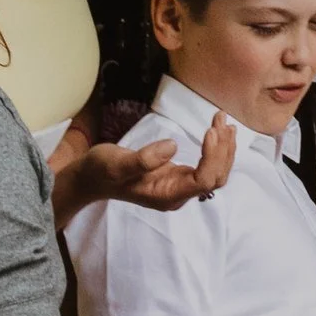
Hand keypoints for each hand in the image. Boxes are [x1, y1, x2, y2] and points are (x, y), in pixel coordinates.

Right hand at [54, 116, 236, 225]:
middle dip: (223, 149)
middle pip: (215, 178)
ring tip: (224, 121)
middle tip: (220, 119)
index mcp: (166, 196)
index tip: (210, 131)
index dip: (212, 157)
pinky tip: (220, 132)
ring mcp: (179, 187)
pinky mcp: (178, 177)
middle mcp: (177, 195)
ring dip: (224, 147)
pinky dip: (217, 148)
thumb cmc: (102, 171)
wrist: (92, 178)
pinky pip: (207, 166)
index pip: (202, 181)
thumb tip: (172, 147)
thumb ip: (143, 159)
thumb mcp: (117, 163)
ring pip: (215, 173)